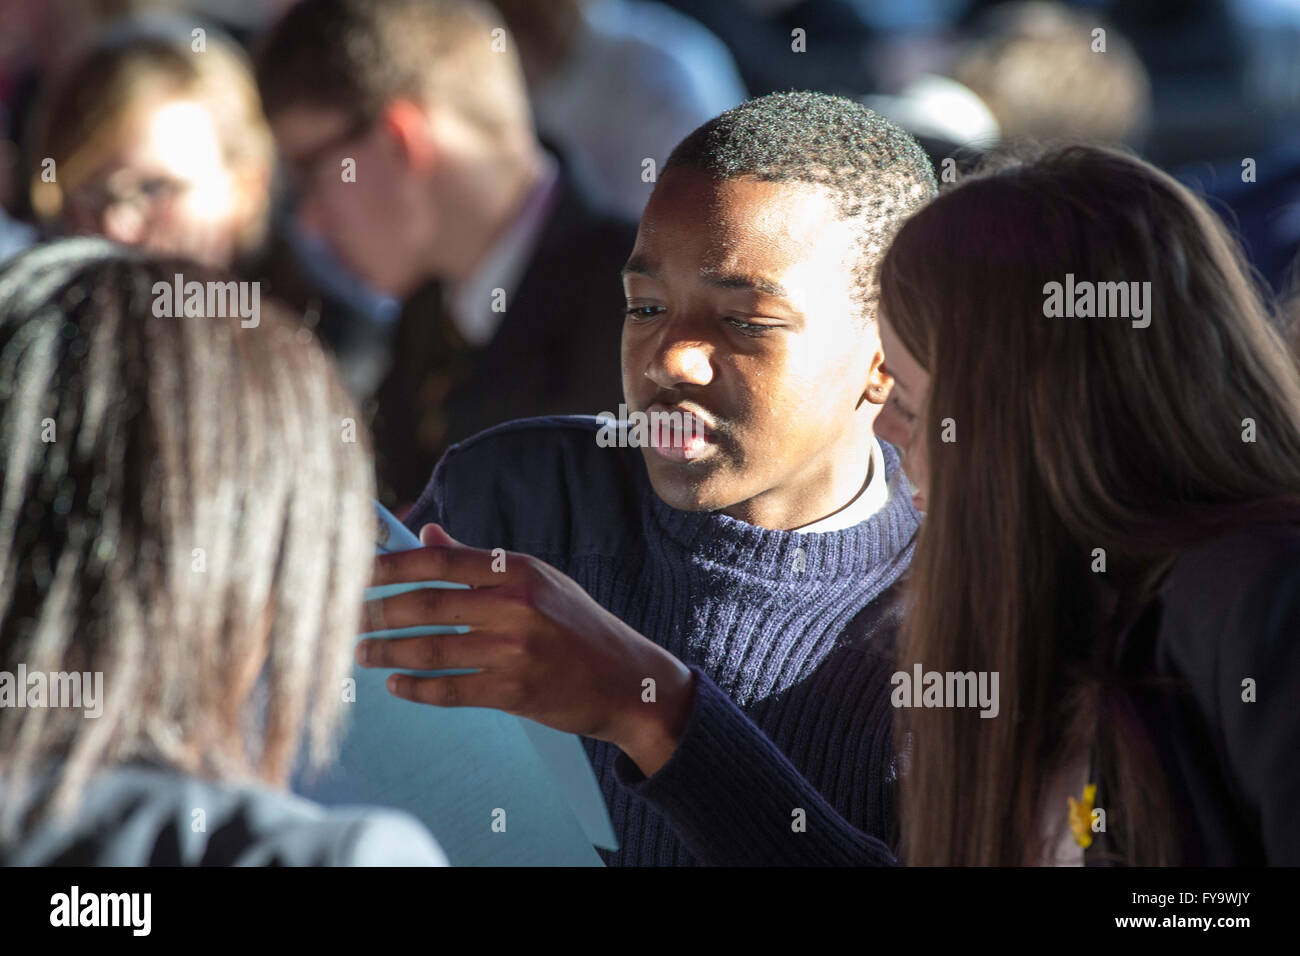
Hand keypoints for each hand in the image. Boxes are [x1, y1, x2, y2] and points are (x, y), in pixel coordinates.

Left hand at [357, 524, 695, 774]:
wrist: (628, 681)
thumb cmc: (578, 627)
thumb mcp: (539, 582)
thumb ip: (481, 563)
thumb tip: (429, 536)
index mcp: (519, 571)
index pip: (439, 562)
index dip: (389, 565)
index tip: (352, 570)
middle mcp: (516, 606)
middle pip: (427, 605)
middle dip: (377, 613)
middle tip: (343, 618)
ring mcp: (514, 651)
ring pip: (431, 650)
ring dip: (388, 653)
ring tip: (361, 653)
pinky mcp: (513, 692)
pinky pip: (450, 690)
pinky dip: (416, 689)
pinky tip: (395, 686)